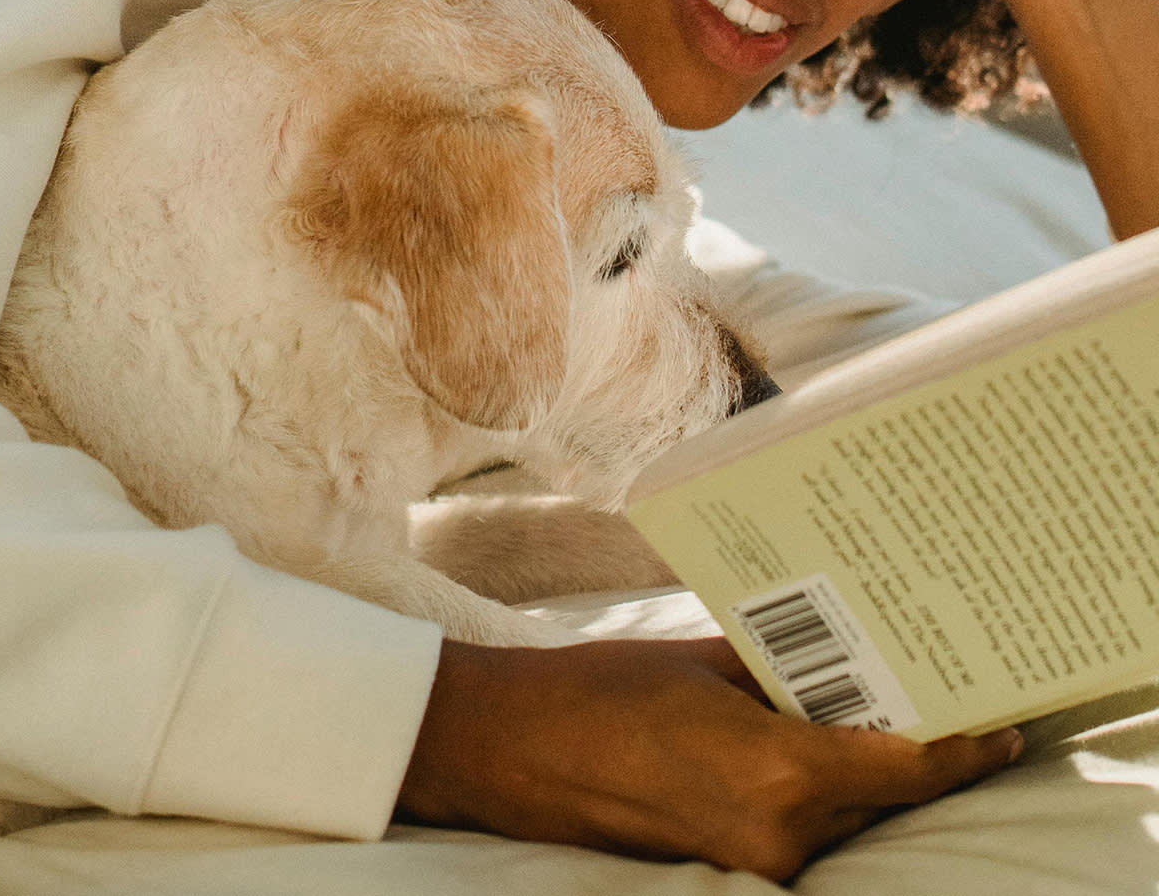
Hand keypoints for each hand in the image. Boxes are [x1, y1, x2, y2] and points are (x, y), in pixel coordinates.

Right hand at [397, 635, 1022, 881]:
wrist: (516, 747)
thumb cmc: (602, 688)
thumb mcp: (704, 660)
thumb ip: (784, 669)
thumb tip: (845, 656)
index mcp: (778, 771)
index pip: (907, 768)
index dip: (965, 747)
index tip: (1004, 722)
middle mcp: (779, 831)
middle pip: (882, 792)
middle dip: (910, 744)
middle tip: (932, 683)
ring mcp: (753, 857)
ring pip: (844, 810)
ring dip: (860, 765)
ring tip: (862, 699)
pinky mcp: (727, 863)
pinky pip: (800, 823)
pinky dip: (817, 785)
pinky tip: (807, 733)